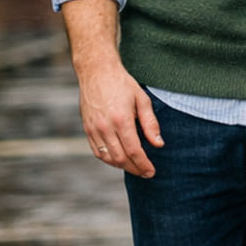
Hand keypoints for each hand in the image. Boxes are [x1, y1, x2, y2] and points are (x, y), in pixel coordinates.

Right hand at [75, 51, 162, 177]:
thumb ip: (150, 124)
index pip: (133, 151)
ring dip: (122, 166)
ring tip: (135, 167)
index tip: (151, 171)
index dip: (143, 164)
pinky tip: (119, 159)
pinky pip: (97, 151)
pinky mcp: (87, 129)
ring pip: (107, 158)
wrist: (97, 73)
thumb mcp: (142, 100)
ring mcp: (93, 130)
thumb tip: (158, 144)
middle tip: (146, 172)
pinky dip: (108, 159)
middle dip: (134, 168)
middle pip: (120, 158)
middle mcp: (105, 127)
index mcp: (121, 120)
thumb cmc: (123, 84)